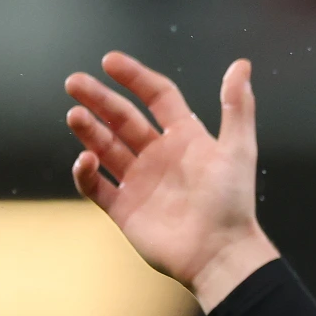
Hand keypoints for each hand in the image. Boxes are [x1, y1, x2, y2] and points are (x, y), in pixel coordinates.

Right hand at [65, 53, 278, 310]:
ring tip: (75, 114)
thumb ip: (237, 107)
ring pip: (105, 147)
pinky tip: (86, 160)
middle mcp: (160, 156)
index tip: (110, 61)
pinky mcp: (124, 209)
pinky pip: (96, 186)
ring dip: (88, 129)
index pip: (156, 97)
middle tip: (74, 82)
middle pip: (123, 118)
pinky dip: (86, 172)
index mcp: (186, 138)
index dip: (135, 78)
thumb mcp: (238, 150)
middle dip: (98, 99)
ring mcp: (140, 182)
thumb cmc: (233, 203)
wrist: (221, 254)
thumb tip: (241, 64)